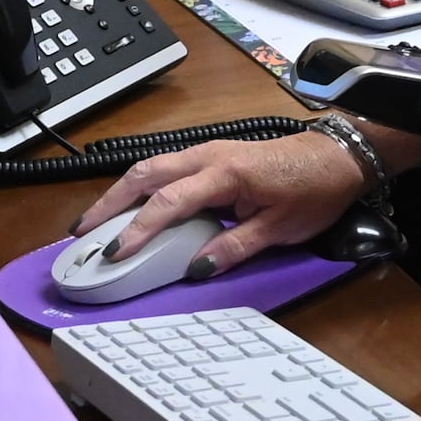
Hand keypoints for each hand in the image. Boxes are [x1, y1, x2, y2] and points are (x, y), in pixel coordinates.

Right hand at [68, 131, 359, 278]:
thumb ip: (236, 247)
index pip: (168, 203)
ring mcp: (208, 152)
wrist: (338, 156)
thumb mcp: (281, 227)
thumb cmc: (314, 189)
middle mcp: (209, 156)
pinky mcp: (212, 156)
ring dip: (120, 193)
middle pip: (145, 175)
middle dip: (109, 204)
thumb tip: (197, 267)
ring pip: (151, 167)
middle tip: (82, 234)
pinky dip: (140, 187)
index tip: (114, 254)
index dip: (138, 230)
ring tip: (95, 221)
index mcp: (225, 173)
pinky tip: (130, 206)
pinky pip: (166, 168)